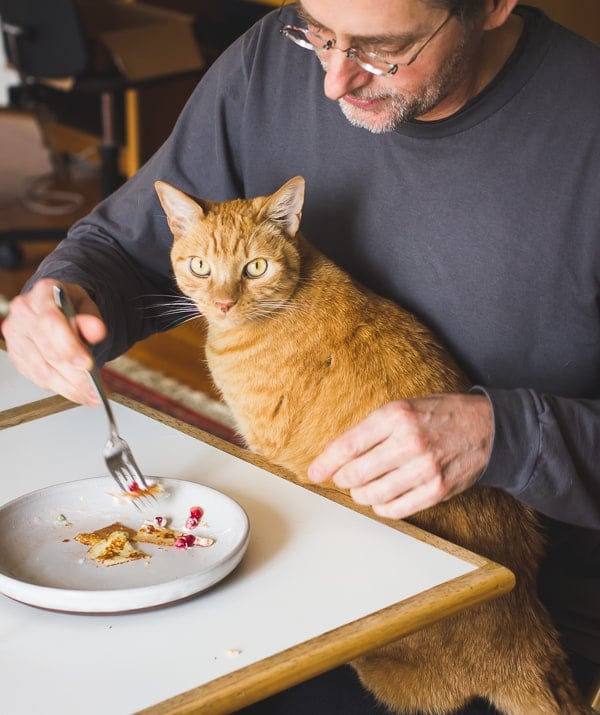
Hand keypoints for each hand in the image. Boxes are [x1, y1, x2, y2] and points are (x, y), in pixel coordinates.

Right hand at [2, 278, 106, 404]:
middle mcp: (23, 314)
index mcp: (41, 294)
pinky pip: (37, 378)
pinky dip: (59, 388)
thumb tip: (97, 330)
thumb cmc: (71, 306)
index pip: (51, 322)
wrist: (57, 306)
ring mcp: (16, 336)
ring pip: (42, 370)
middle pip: (48, 352)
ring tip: (90, 396)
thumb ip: (92, 318)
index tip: (87, 364)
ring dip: (68, 388)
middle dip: (74, 376)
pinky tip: (76, 392)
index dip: (69, 346)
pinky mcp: (17, 356)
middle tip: (95, 390)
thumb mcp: (88, 306)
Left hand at [307, 394, 492, 519]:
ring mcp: (424, 468)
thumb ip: (371, 429)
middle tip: (343, 478)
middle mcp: (409, 441)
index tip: (314, 472)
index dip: (325, 463)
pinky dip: (382, 508)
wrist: (486, 428)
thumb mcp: (402, 408)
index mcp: (395, 416)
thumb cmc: (438, 416)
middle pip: (356, 474)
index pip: (348, 445)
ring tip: (363, 488)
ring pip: (373, 495)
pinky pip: (396, 509)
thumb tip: (336, 455)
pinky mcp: (437, 490)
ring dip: (361, 495)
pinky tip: (381, 499)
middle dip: (343, 480)